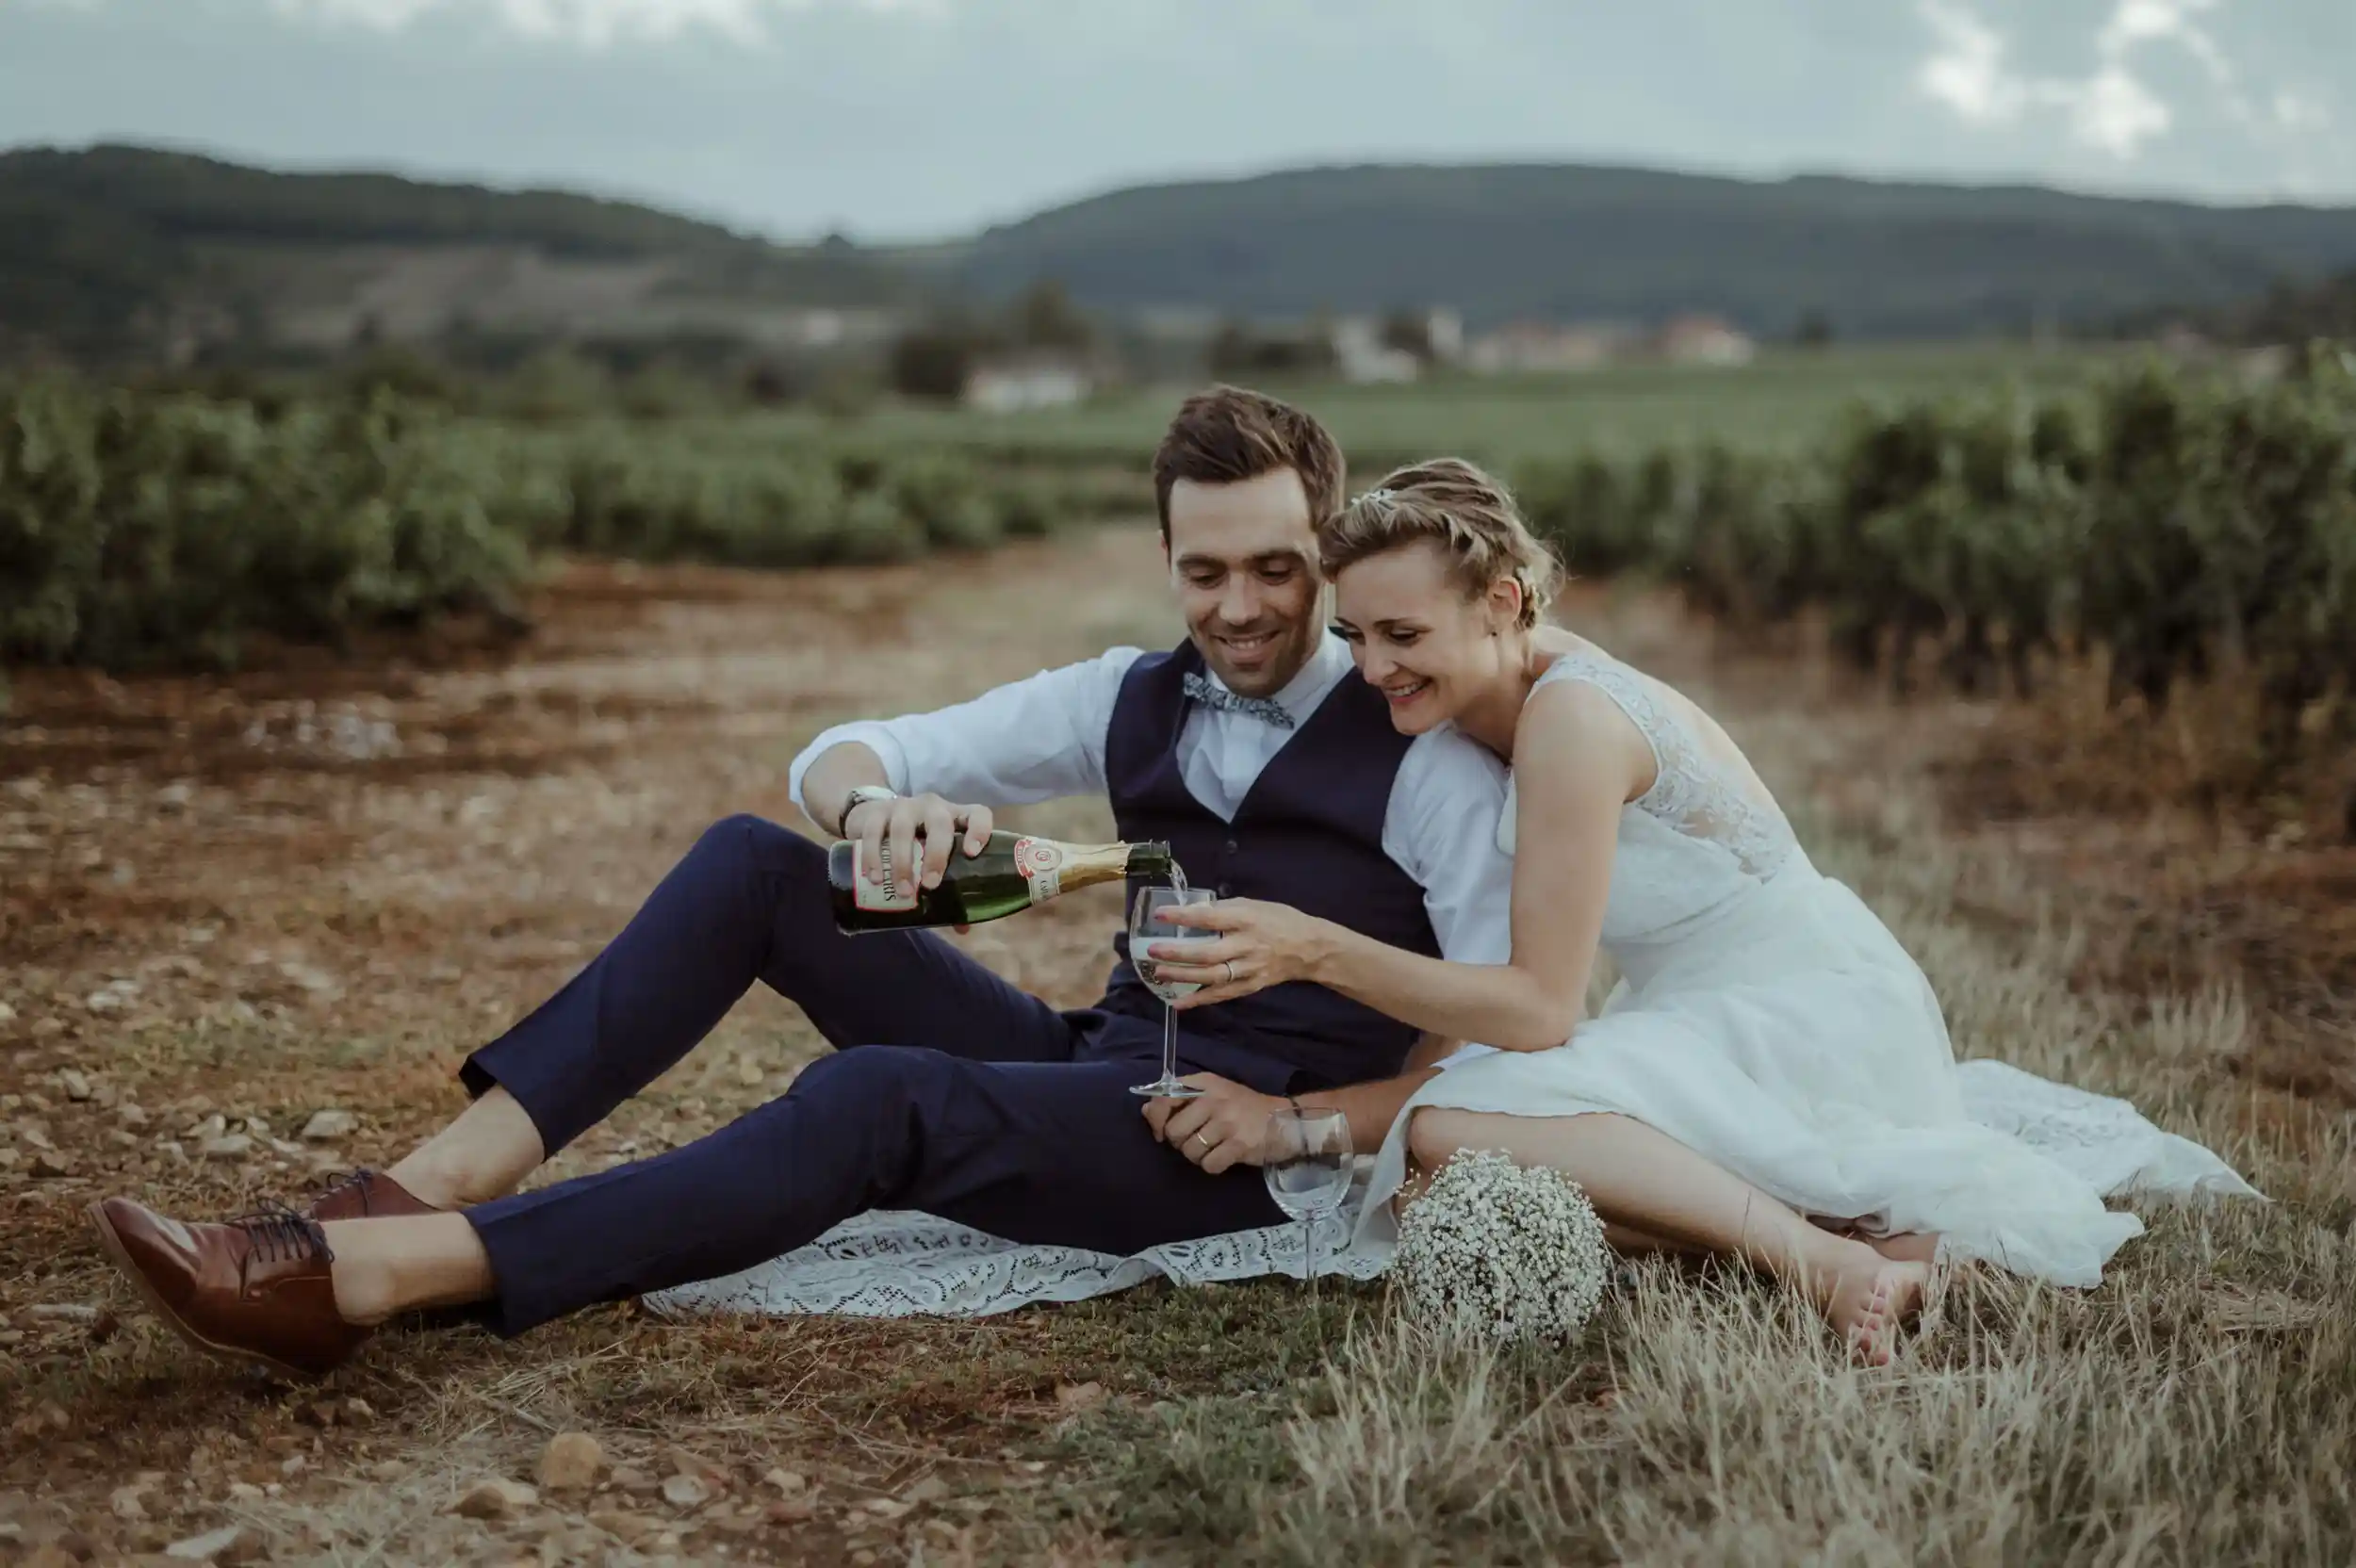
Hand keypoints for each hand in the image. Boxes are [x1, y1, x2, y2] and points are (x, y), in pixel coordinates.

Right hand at [845, 793, 993, 894]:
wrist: (873, 815)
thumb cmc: (916, 841)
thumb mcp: (934, 856)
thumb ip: (949, 887)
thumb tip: (962, 927)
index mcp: (955, 817)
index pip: (977, 814)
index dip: (979, 830)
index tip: (972, 852)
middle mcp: (932, 807)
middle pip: (939, 824)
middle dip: (935, 855)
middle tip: (930, 885)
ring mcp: (903, 807)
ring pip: (903, 830)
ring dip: (902, 863)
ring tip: (902, 892)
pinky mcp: (876, 812)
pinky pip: (874, 832)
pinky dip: (873, 857)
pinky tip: (875, 878)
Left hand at [1142, 1074, 1284, 1172]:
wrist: (1284, 1120)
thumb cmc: (1243, 1108)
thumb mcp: (1212, 1095)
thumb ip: (1179, 1100)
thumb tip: (1145, 1110)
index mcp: (1204, 1083)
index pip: (1163, 1098)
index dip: (1156, 1119)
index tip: (1160, 1132)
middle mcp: (1214, 1099)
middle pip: (1174, 1131)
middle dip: (1180, 1143)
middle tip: (1196, 1141)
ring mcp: (1228, 1122)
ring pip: (1190, 1151)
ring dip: (1197, 1157)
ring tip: (1212, 1149)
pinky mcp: (1239, 1144)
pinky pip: (1209, 1165)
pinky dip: (1213, 1166)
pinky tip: (1224, 1158)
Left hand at [1145, 898, 1332, 1009]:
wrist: (1309, 948)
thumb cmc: (1279, 920)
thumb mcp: (1254, 904)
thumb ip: (1224, 908)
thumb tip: (1192, 911)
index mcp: (1247, 920)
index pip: (1211, 918)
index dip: (1184, 917)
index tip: (1161, 914)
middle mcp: (1247, 946)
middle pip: (1209, 953)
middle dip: (1179, 953)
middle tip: (1153, 951)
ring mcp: (1249, 969)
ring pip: (1213, 977)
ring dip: (1183, 977)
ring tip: (1159, 973)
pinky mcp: (1251, 986)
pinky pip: (1222, 995)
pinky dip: (1200, 1000)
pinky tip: (1179, 1003)